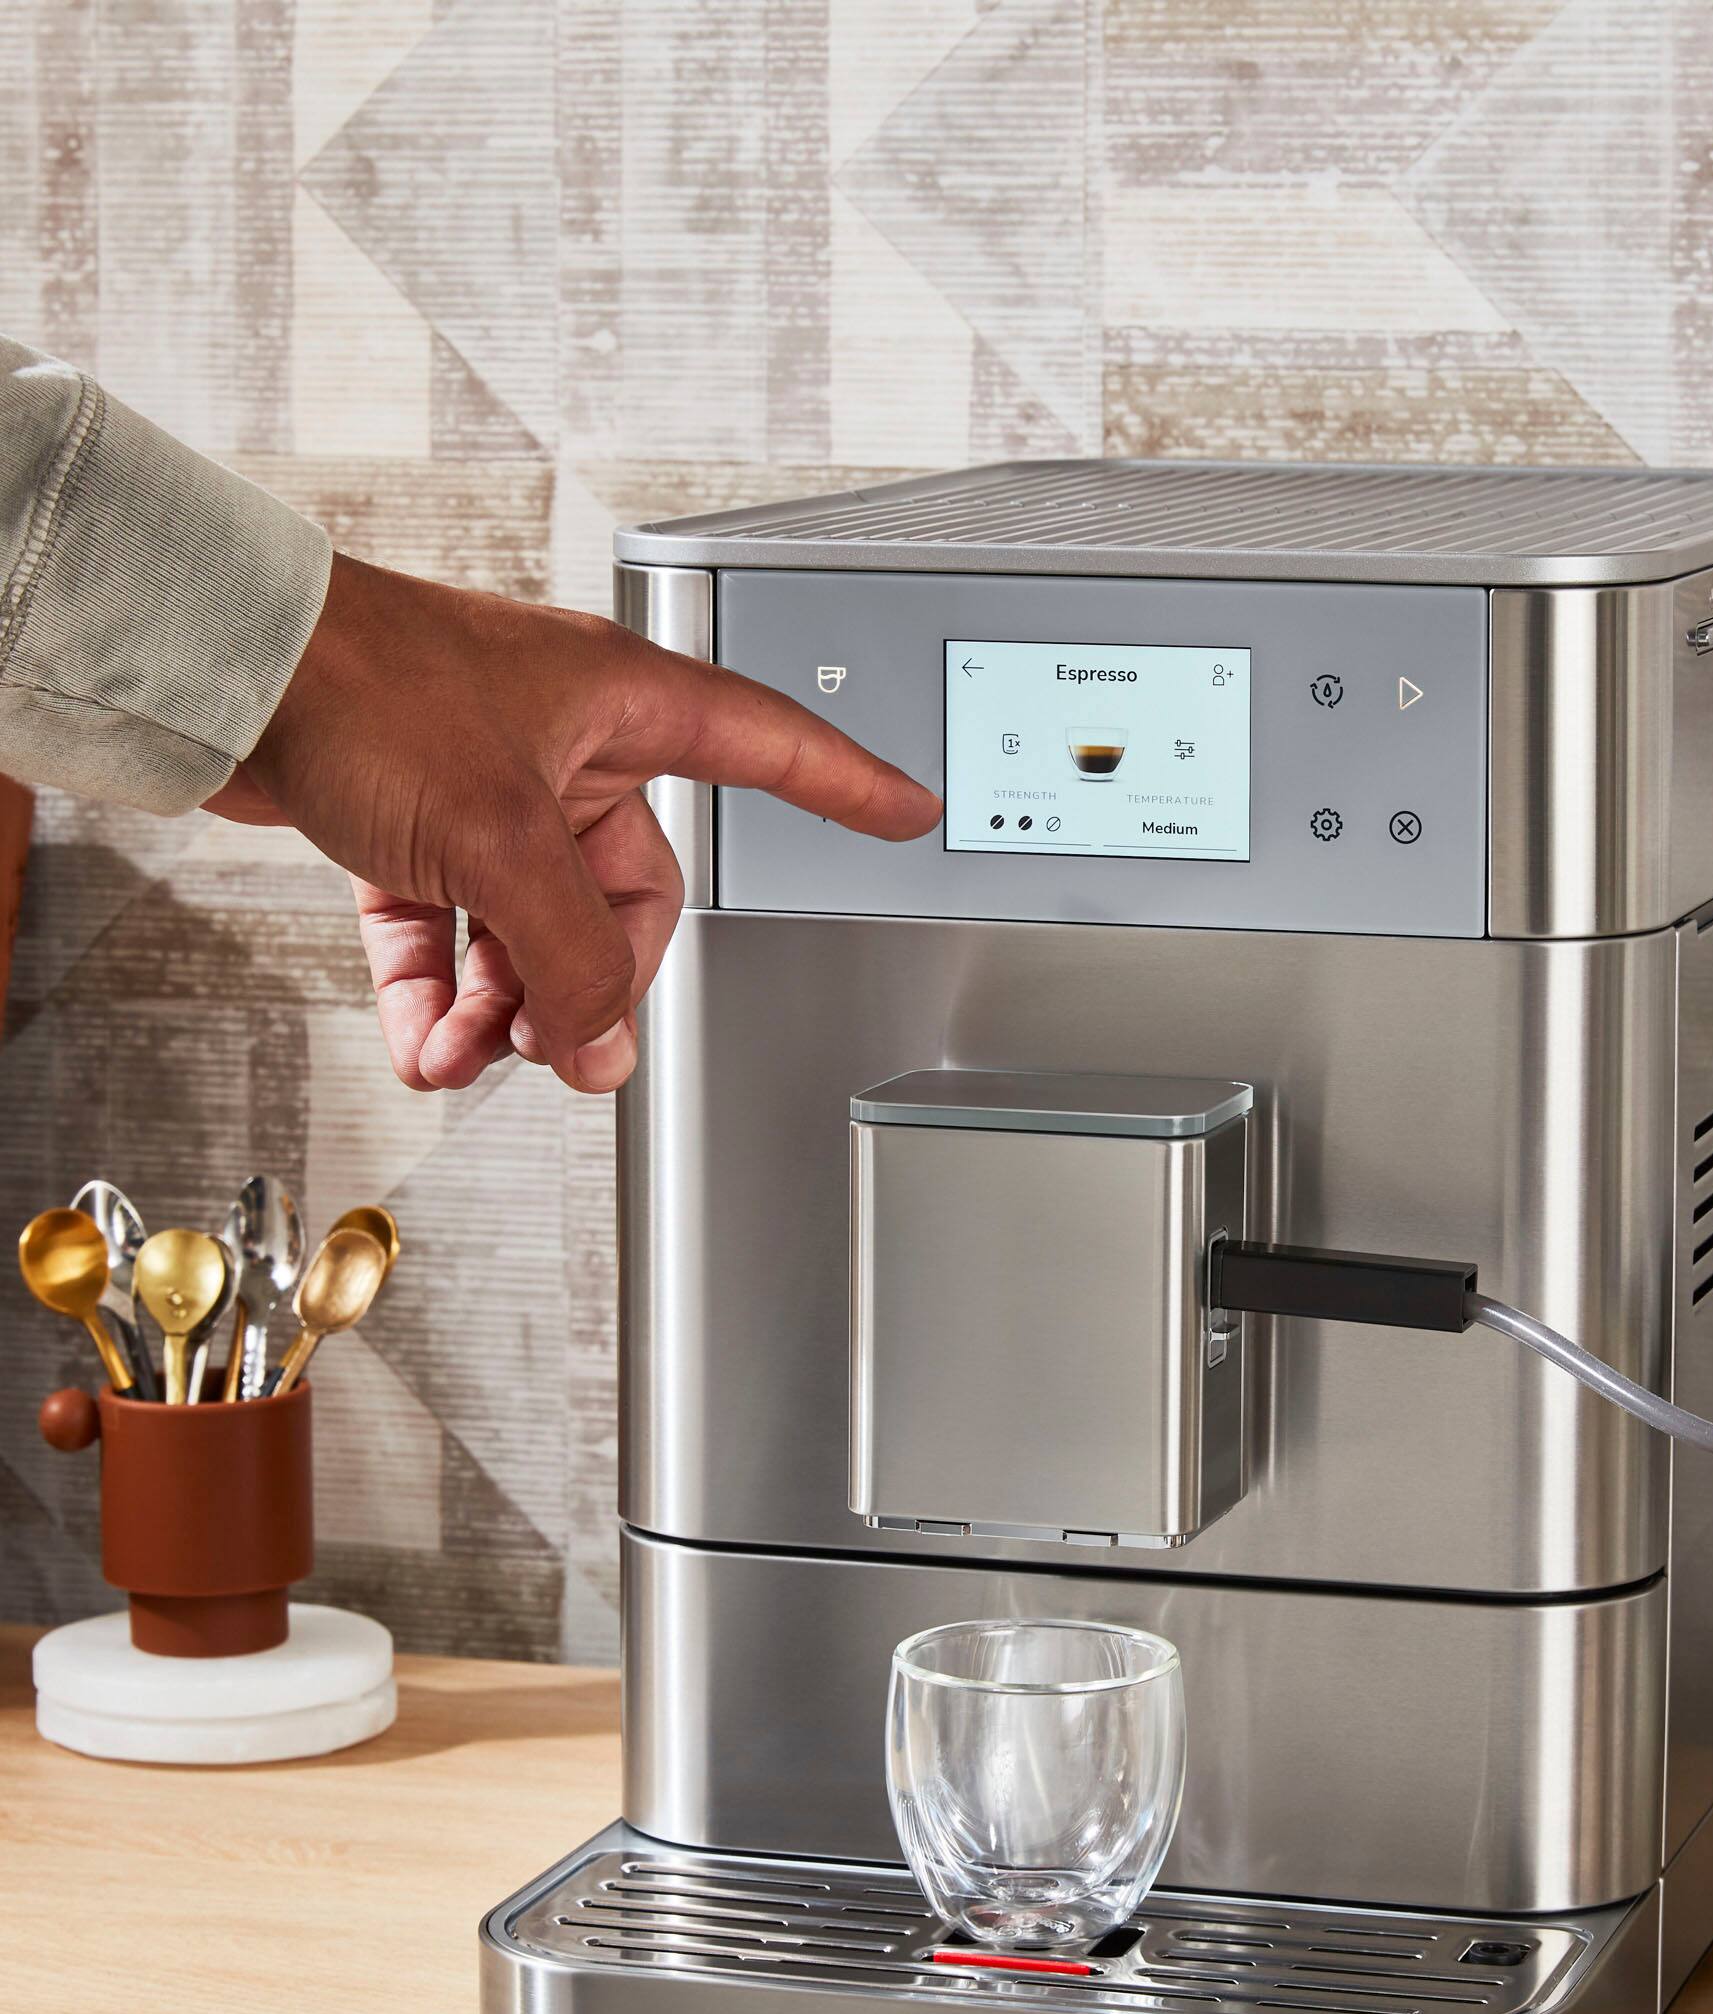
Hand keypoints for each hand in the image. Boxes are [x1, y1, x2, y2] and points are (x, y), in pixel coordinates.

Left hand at [207, 553, 940, 1091]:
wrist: (215, 665)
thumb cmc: (359, 683)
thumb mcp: (502, 838)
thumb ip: (573, 957)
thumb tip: (603, 1046)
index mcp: (623, 704)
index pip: (771, 745)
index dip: (847, 785)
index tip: (906, 812)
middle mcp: (565, 742)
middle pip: (628, 895)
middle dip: (586, 983)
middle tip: (565, 1046)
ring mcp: (487, 785)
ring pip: (533, 926)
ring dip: (505, 1008)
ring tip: (472, 1058)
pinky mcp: (413, 820)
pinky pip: (452, 930)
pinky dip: (439, 992)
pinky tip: (424, 1042)